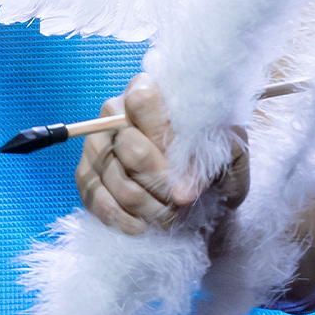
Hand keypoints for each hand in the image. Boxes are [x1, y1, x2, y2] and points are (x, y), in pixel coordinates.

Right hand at [75, 74, 247, 235]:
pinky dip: (123, 219)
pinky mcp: (86, 175)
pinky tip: (144, 225)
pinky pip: (97, 200)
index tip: (182, 164)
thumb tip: (183, 190)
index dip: (162, 135)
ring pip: (115, 178)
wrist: (201, 186)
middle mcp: (115, 112)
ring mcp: (96, 144)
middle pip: (130, 146)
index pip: (143, 101)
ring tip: (170, 215)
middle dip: (159, 180)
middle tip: (180, 198)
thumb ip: (210, 160)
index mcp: (149, 89)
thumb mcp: (228, 150)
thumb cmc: (213, 158)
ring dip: (146, 205)